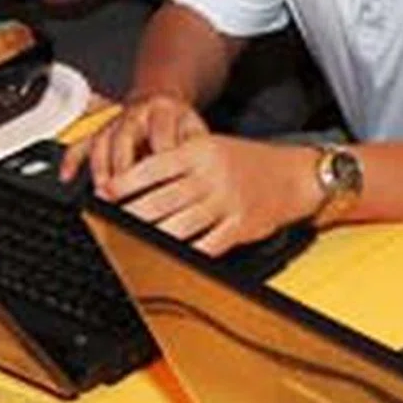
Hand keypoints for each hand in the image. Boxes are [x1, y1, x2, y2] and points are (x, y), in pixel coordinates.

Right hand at [63, 93, 206, 188]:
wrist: (164, 101)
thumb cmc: (181, 124)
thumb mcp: (196, 130)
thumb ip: (195, 150)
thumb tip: (201, 177)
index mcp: (164, 110)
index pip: (161, 132)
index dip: (160, 155)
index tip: (164, 181)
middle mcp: (136, 113)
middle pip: (125, 136)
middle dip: (123, 163)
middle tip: (124, 190)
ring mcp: (114, 121)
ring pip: (101, 139)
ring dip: (100, 166)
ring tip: (102, 190)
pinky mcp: (98, 129)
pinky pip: (79, 142)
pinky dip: (71, 159)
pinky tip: (67, 176)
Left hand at [99, 134, 320, 254]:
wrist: (296, 174)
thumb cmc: (250, 162)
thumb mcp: (213, 147)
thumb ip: (179, 159)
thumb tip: (137, 178)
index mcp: (203, 151)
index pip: (156, 165)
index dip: (127, 181)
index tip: (105, 192)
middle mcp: (213, 176)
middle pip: (162, 199)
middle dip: (130, 213)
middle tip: (108, 222)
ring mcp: (227, 202)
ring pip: (180, 225)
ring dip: (151, 236)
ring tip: (129, 242)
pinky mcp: (241, 226)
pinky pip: (207, 244)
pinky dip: (185, 253)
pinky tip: (168, 256)